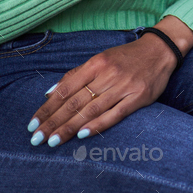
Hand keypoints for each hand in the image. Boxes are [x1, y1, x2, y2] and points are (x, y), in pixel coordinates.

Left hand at [27, 19, 192, 147]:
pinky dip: (97, 125)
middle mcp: (107, 74)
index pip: (65, 89)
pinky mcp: (138, 97)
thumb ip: (76, 75)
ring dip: (70, 127)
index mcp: (95, 64)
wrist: (160, 50)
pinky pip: (115, 114)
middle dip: (54, 122)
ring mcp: (123, 86)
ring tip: (53, 141)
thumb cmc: (126, 57)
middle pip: (75, 102)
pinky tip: (82, 135)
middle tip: (37, 139)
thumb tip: (50, 93)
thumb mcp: (100, 59)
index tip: (33, 124)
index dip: (48, 108)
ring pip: (91, 110)